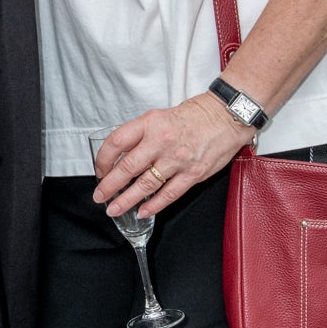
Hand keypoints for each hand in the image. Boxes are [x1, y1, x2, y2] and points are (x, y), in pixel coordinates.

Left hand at [93, 94, 254, 217]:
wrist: (226, 116)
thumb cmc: (195, 116)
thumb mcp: (160, 116)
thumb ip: (141, 135)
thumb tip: (121, 156)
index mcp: (150, 123)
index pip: (117, 142)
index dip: (103, 159)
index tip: (100, 169)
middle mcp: (162, 141)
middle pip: (127, 168)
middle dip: (109, 186)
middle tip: (100, 196)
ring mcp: (178, 159)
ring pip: (145, 185)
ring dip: (127, 200)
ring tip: (115, 209)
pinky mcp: (193, 173)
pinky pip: (168, 194)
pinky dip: (153, 205)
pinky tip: (143, 211)